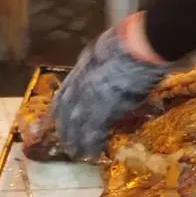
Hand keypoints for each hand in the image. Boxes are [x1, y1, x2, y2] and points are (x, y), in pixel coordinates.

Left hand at [52, 14, 170, 157]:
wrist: (139, 47)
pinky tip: (94, 152)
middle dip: (65, 130)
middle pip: (67, 113)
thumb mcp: (101, 52)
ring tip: (78, 153)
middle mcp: (80, 86)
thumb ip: (93, 66)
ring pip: (77, 124)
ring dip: (77, 140)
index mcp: (79, 71)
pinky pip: (95, 131)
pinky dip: (93, 143)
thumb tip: (93, 75)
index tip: (56, 122)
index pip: (63, 96)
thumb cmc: (126, 44)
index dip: (59, 112)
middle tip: (67, 144)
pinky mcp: (105, 109)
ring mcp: (91, 98)